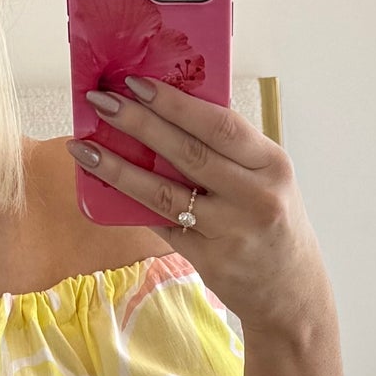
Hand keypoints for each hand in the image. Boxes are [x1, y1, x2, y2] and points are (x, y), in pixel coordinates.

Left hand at [68, 78, 336, 355]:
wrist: (292, 292)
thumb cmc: (273, 222)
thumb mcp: (267, 179)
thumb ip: (228, 151)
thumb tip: (165, 112)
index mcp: (272, 164)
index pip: (219, 124)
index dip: (175, 103)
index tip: (137, 83)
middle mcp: (256, 196)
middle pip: (188, 153)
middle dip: (139, 123)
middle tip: (101, 102)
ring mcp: (232, 232)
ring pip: (165, 194)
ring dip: (118, 169)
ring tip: (84, 149)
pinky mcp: (211, 261)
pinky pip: (163, 225)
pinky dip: (132, 205)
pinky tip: (104, 187)